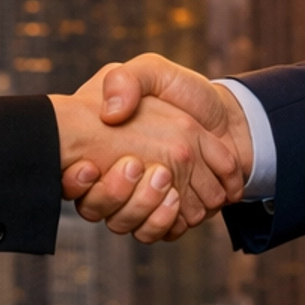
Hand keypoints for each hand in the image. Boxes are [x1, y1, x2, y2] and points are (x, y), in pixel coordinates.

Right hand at [51, 62, 245, 242]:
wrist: (231, 118)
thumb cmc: (186, 93)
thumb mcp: (152, 71)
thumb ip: (126, 80)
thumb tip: (109, 113)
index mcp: (105, 148)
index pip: (73, 179)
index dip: (73, 181)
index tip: (85, 168)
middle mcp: (119, 179)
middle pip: (98, 207)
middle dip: (114, 192)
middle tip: (133, 164)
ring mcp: (145, 200)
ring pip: (126, 223)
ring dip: (142, 204)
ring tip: (161, 177)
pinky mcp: (170, 217)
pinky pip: (158, 233)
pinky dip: (166, 220)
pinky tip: (175, 197)